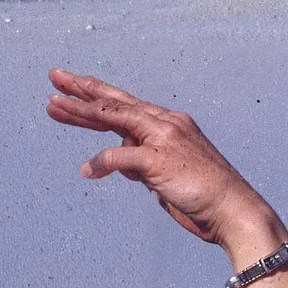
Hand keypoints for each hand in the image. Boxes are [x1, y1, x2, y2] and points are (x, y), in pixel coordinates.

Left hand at [46, 67, 273, 258]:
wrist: (234, 211)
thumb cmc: (204, 198)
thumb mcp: (166, 177)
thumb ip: (143, 166)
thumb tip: (122, 167)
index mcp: (169, 124)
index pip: (125, 107)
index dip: (96, 97)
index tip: (71, 89)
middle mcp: (166, 124)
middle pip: (115, 102)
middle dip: (82, 89)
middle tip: (54, 77)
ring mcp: (163, 138)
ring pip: (113, 118)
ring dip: (81, 112)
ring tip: (53, 106)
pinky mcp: (159, 159)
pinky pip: (119, 156)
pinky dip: (101, 162)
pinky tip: (87, 171)